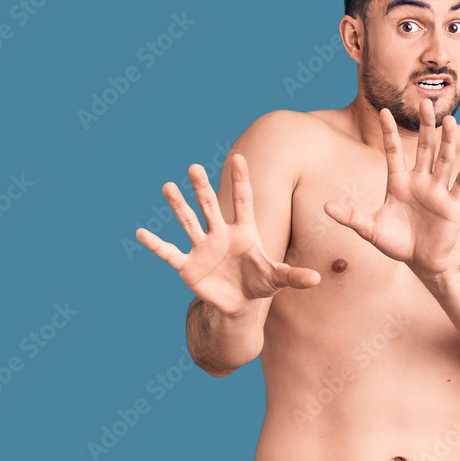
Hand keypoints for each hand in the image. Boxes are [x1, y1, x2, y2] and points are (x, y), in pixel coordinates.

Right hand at [136, 156, 319, 315]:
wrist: (239, 304)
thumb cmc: (260, 284)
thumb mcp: (278, 280)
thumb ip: (295, 277)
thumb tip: (318, 279)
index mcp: (244, 231)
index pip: (243, 200)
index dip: (241, 180)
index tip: (238, 157)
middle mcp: (220, 234)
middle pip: (210, 206)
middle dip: (202, 188)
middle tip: (193, 167)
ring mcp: (203, 248)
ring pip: (188, 222)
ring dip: (178, 206)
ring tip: (167, 186)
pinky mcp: (188, 266)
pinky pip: (169, 252)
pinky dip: (156, 244)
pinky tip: (141, 232)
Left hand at [325, 100, 459, 276]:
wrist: (422, 262)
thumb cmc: (397, 243)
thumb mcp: (370, 230)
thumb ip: (351, 217)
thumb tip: (326, 208)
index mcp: (399, 183)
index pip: (393, 152)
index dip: (388, 132)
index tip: (383, 111)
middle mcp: (419, 182)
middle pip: (423, 148)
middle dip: (424, 127)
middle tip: (426, 103)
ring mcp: (437, 192)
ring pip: (443, 160)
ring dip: (446, 141)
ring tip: (448, 119)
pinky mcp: (453, 205)